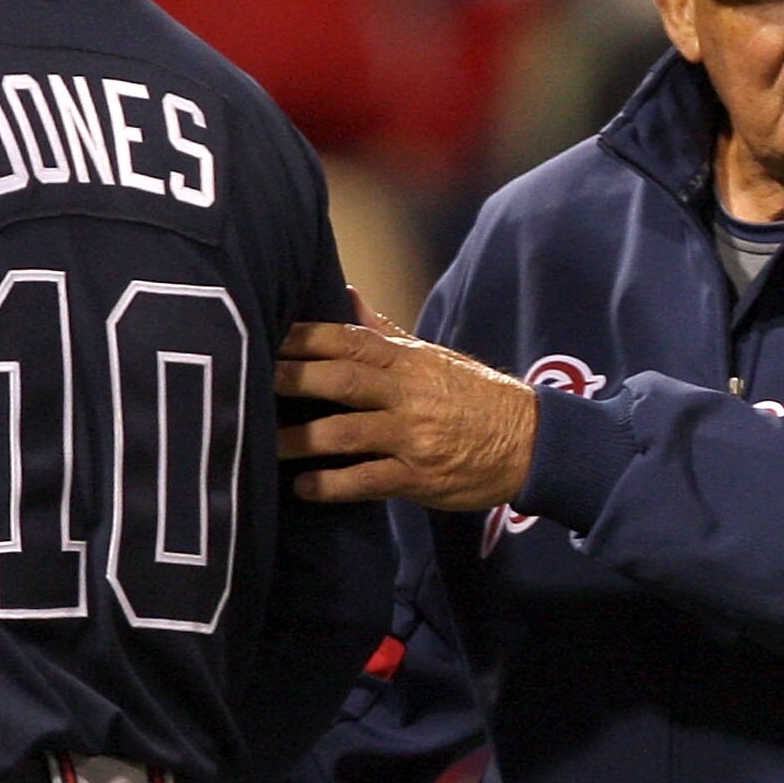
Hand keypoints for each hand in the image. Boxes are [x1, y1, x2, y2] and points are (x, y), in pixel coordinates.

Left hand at [275, 301, 538, 509]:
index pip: (349, 340)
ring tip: (263, 445)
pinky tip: (303, 487)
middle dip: (294, 379)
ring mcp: (413, 436)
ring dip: (300, 440)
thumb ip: (383, 333)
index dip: (304, 337)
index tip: (264, 334)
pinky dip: (331, 485)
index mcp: (408, 360)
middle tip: (252, 381)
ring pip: (347, 433)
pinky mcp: (419, 477)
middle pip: (342, 380)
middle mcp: (408, 393)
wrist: (531, 441)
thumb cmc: (472, 396)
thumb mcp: (432, 357)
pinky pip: (367, 480)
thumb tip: (345, 294)